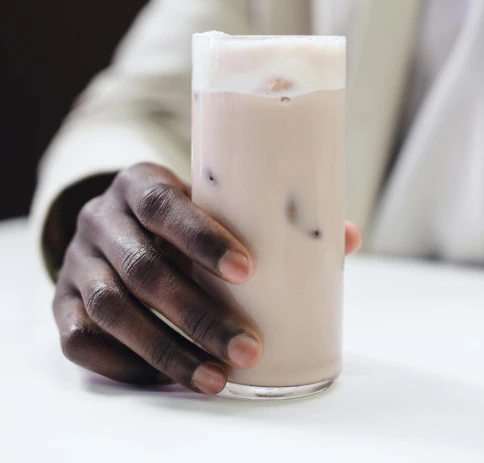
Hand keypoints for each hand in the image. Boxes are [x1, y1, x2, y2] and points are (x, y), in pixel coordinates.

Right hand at [53, 162, 360, 392]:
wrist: (111, 223)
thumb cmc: (177, 216)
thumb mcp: (209, 203)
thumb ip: (269, 217)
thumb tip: (345, 237)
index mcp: (138, 183)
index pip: (162, 205)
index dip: (201, 237)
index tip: (249, 269)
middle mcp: (100, 218)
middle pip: (141, 268)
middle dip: (198, 314)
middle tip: (248, 347)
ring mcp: (75, 262)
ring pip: (111, 310)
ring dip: (166, 350)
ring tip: (216, 378)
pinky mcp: (61, 302)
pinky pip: (79, 340)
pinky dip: (123, 364)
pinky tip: (164, 378)